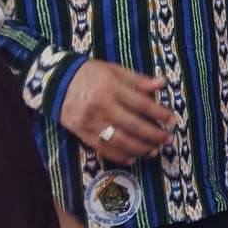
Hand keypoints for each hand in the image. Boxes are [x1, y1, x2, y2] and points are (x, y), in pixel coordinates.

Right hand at [60, 59, 176, 164]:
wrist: (55, 82)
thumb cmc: (89, 73)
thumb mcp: (114, 70)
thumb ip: (138, 80)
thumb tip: (162, 83)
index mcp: (111, 88)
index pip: (141, 104)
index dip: (159, 113)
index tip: (172, 120)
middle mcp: (102, 107)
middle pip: (133, 126)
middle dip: (154, 135)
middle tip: (169, 139)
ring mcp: (91, 122)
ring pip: (120, 141)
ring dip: (140, 148)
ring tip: (155, 151)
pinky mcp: (82, 134)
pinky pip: (103, 149)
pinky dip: (119, 156)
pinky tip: (133, 158)